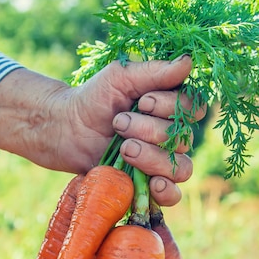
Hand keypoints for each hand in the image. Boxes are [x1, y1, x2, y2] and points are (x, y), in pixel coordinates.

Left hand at [0, 56, 205, 205]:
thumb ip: (154, 72)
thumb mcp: (120, 78)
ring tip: (124, 149)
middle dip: (148, 130)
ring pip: (180, 168)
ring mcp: (162, 164)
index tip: (141, 101)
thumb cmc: (94, 99)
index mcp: (171, 107)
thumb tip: (188, 62)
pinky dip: (167, 191)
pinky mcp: (148, 187)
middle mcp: (172, 136)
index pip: (193, 109)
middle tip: (118, 123)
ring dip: (152, 157)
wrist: (65, 129)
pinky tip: (153, 183)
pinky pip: (173, 196)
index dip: (170, 107)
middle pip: (183, 139)